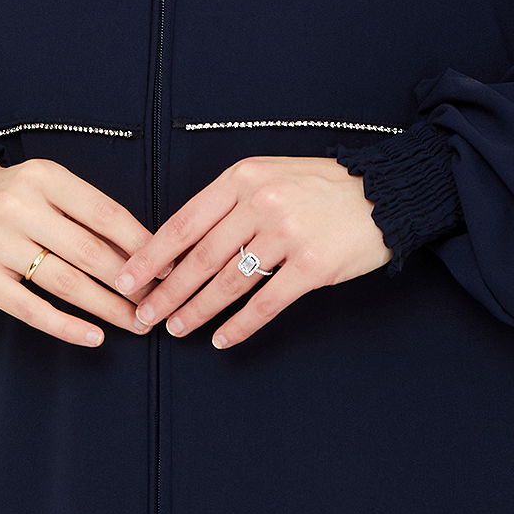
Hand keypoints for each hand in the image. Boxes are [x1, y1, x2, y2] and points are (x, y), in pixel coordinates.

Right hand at [0, 158, 171, 347]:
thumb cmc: (17, 197)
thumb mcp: (53, 186)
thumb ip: (90, 212)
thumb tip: (145, 251)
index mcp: (45, 178)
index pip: (104, 214)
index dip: (140, 243)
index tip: (167, 266)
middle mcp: (18, 207)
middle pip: (88, 251)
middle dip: (130, 281)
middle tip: (157, 300)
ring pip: (65, 282)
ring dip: (107, 307)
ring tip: (134, 321)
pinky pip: (30, 309)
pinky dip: (66, 326)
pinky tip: (94, 335)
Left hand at [112, 155, 390, 348]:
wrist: (385, 191)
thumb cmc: (323, 186)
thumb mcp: (271, 175)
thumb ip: (231, 203)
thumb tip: (184, 245)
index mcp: (245, 177)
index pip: (185, 222)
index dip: (152, 256)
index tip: (128, 279)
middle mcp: (262, 203)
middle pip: (200, 257)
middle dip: (166, 292)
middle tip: (143, 315)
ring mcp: (289, 234)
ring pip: (228, 282)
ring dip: (196, 311)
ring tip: (176, 329)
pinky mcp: (314, 266)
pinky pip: (266, 303)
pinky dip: (239, 325)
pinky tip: (222, 338)